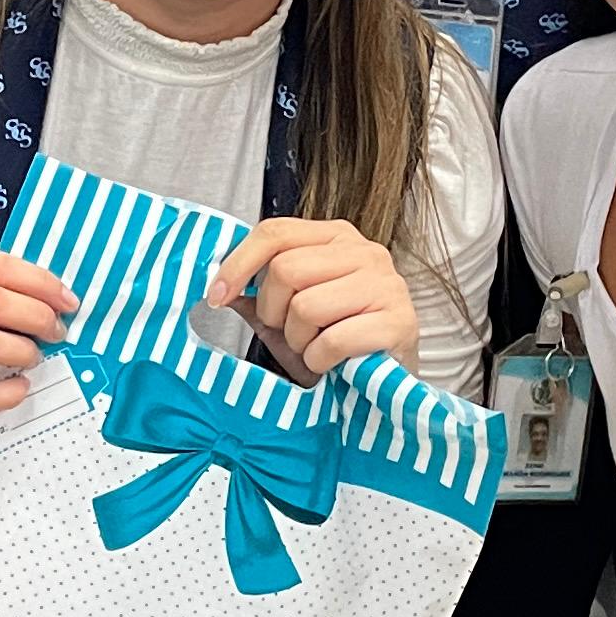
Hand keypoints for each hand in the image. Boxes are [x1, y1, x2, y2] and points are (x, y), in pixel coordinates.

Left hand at [208, 214, 415, 378]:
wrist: (385, 384)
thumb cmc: (336, 345)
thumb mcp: (287, 317)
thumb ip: (255, 296)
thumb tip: (217, 286)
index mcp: (335, 238)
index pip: (275, 232)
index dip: (238, 264)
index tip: (215, 296)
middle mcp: (365, 251)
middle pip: (285, 269)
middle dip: (274, 312)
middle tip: (289, 333)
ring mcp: (386, 284)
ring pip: (306, 306)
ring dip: (299, 341)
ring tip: (315, 349)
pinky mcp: (400, 321)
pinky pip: (332, 341)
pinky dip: (320, 361)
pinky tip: (331, 364)